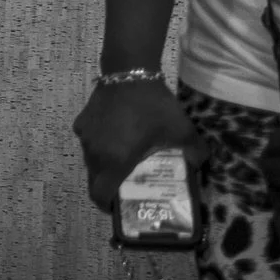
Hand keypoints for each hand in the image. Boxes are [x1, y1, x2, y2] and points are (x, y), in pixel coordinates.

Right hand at [71, 77, 208, 211]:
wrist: (129, 73)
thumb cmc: (153, 107)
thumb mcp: (182, 131)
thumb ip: (194, 152)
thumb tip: (197, 165)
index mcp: (115, 162)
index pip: (100, 195)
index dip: (108, 206)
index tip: (120, 206)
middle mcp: (94, 154)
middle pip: (96, 179)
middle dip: (110, 185)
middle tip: (128, 182)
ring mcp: (85, 138)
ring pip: (92, 160)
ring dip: (105, 164)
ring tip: (124, 155)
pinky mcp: (82, 123)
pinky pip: (90, 142)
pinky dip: (101, 144)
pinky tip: (116, 133)